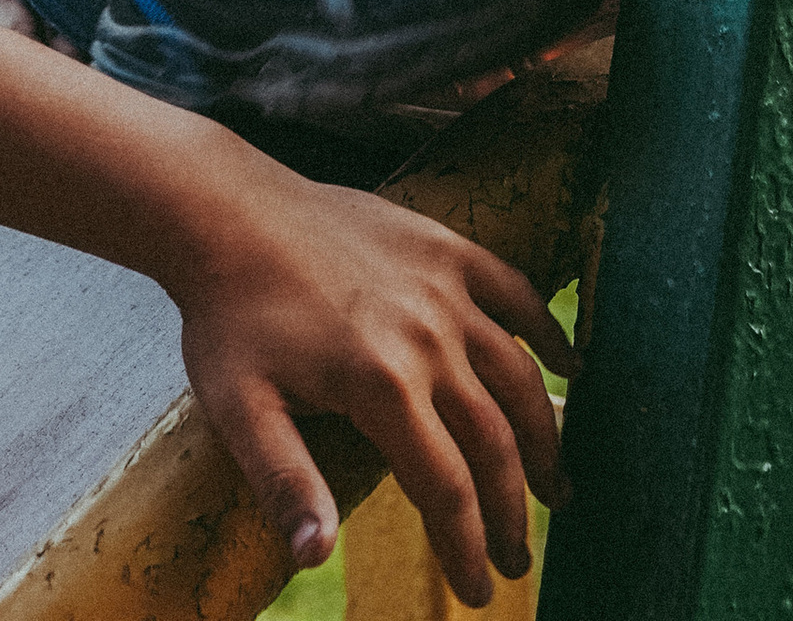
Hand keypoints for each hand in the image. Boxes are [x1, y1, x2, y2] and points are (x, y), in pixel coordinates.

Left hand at [170, 170, 566, 600]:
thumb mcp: (238, 409)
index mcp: (381, 384)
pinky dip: (547, 331)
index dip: (468, 548)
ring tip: (556, 486)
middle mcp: (427, 336)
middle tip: (518, 557)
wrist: (224, 210)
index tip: (480, 593)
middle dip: (513, 510)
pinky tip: (568, 367)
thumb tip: (317, 555)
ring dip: (544, 437)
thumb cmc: (227, 317)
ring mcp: (442, 286)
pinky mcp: (443, 246)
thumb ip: (284, 482)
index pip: (447, 489)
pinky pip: (515, 290)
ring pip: (517, 375)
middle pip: (494, 442)